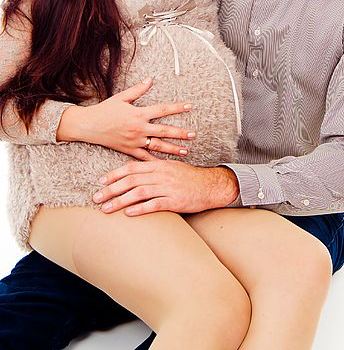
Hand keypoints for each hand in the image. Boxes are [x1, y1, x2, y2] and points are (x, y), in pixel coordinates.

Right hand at [57, 78, 195, 160]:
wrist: (88, 125)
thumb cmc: (105, 109)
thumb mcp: (121, 97)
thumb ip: (138, 89)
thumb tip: (150, 79)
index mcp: (139, 113)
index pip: (162, 110)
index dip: (177, 108)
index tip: (189, 107)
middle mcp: (139, 128)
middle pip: (164, 131)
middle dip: (180, 133)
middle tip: (193, 135)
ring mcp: (134, 141)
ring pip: (157, 146)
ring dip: (172, 149)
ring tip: (186, 151)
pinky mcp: (129, 150)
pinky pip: (144, 158)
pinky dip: (155, 162)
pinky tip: (166, 165)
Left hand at [93, 160, 239, 214]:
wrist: (211, 186)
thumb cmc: (189, 177)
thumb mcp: (171, 167)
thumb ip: (153, 167)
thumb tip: (135, 168)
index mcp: (159, 165)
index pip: (131, 168)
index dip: (115, 175)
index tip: (101, 182)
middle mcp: (161, 175)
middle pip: (131, 181)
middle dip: (111, 189)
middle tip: (96, 197)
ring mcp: (168, 188)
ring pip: (138, 193)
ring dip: (119, 201)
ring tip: (106, 209)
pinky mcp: (174, 201)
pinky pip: (154, 204)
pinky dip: (140, 209)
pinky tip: (128, 213)